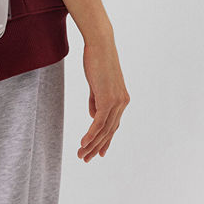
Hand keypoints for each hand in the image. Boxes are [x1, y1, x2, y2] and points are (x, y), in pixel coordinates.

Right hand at [78, 36, 129, 161]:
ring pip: (104, 130)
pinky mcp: (108, 99)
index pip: (113, 125)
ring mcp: (116, 102)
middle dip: (97, 146)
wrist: (100, 44)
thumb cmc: (96, 59)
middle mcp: (122, 103)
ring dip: (91, 144)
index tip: (99, 152)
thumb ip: (96, 100)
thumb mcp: (97, 83)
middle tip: (86, 158)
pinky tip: (83, 142)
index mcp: (121, 99)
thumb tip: (93, 116)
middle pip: (109, 132)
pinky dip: (91, 134)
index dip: (106, 140)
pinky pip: (99, 122)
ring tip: (81, 154)